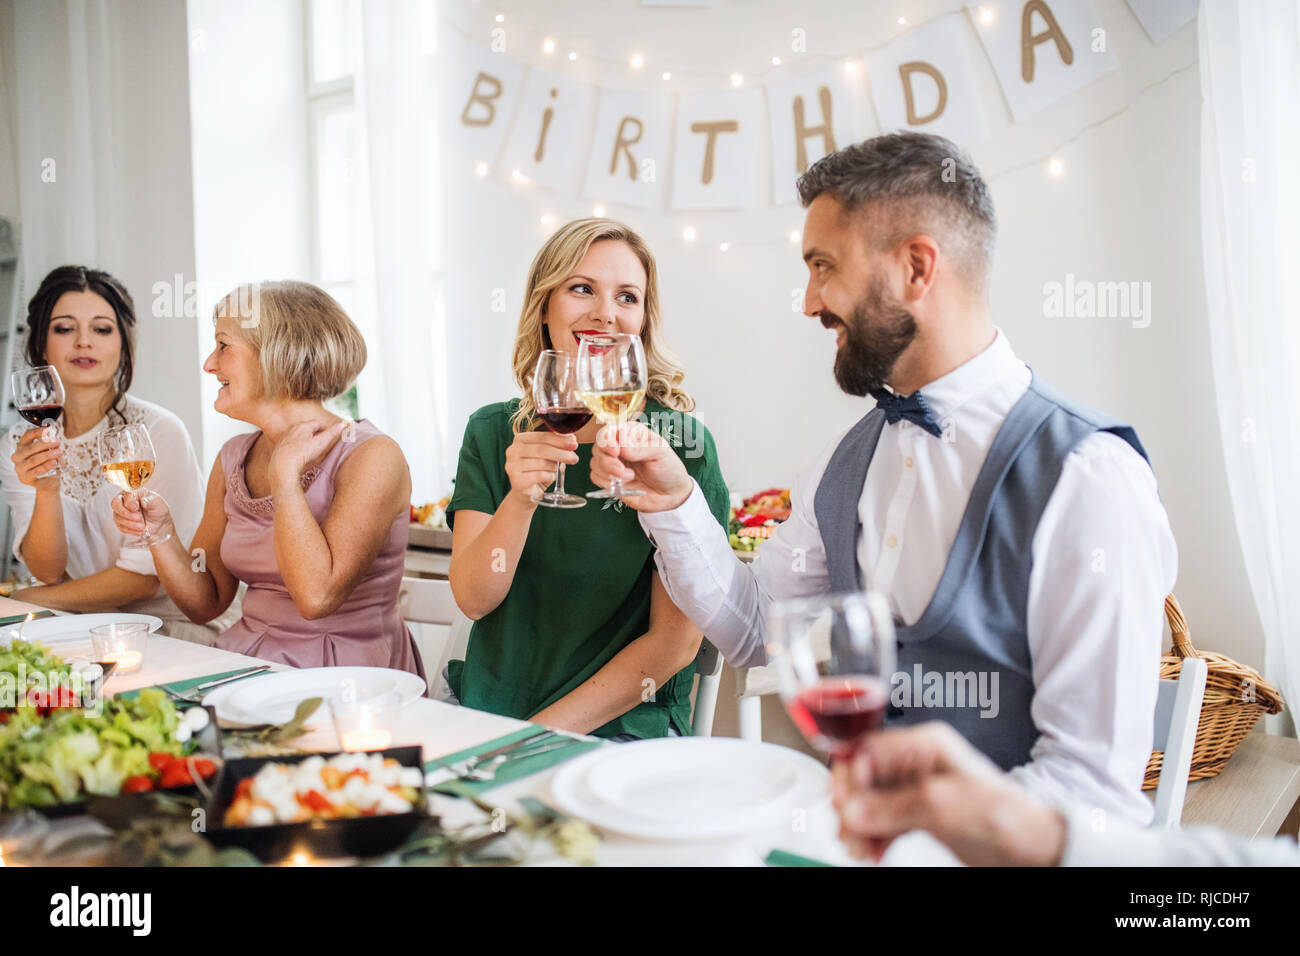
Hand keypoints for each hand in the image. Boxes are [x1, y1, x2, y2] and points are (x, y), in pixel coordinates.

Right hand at [11, 426, 61, 491]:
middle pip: (30, 448)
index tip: (48, 429)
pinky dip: (45, 466)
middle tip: (57, 441)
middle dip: (45, 444)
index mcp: (22, 446)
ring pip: (33, 459)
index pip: (26, 436)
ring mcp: (19, 467)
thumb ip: (49, 446)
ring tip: (59, 452)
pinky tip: (54, 462)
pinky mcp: (24, 477)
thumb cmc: (46, 463)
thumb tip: (55, 440)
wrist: (46, 481)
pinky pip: (35, 471)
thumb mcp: (47, 451)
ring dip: (47, 455)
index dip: (37, 432)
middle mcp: (17, 456)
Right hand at [110, 489, 175, 541]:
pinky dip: (131, 530)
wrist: (160, 522)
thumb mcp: (158, 502)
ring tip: (143, 526)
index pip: (125, 495)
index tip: (137, 507)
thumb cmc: (158, 509)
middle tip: (139, 517)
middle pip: (115, 504)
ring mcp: (121, 512)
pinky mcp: (121, 523)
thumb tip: (143, 501)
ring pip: (117, 517)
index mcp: (133, 492)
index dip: (129, 502)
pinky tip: (140, 531)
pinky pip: (121, 527)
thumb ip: (151, 500)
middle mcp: (124, 501)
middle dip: (126, 513)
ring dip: (130, 523)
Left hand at [268, 419, 348, 491]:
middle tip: (323, 441)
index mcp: (303, 426)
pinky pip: (292, 442)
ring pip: (299, 435)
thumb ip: (332, 433)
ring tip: (313, 447)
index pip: (318, 423)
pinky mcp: (280, 446)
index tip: (331, 433)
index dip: (326, 428)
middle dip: (316, 433)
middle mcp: (293, 428)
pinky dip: (298, 445)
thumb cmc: (302, 454)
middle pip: (308, 428)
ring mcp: (285, 437)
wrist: (282, 466)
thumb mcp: (321, 444)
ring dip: (307, 439)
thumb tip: (343, 424)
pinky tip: (300, 453)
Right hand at [504, 431, 577, 505]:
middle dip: (561, 453)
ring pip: (541, 463)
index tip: (574, 443)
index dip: (559, 440)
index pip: (542, 436)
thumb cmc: (538, 470)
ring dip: (555, 467)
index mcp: (520, 439)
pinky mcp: (517, 480)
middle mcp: (513, 450)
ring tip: (558, 469)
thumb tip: (572, 439)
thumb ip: (557, 446)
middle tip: (574, 458)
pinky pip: (540, 475)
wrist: (526, 492)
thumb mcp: (548, 456)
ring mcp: (512, 465)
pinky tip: (551, 477)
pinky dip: (550, 476)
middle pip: (541, 449)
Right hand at [588, 420, 691, 512]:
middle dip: (607, 461)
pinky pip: (595, 477)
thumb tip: (621, 444)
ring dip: (608, 473)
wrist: (671, 494)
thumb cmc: (669, 468)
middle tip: (622, 470)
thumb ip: (640, 448)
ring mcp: (613, 462)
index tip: (616, 451)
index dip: (608, 440)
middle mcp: (618, 446)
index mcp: (630, 433)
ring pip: (595, 462)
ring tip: (629, 477)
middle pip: (598, 447)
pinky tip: (622, 484)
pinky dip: (605, 481)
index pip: (609, 430)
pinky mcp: (609, 479)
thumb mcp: (660, 452)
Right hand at [830, 722, 1067, 866]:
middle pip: (862, 777)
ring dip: (858, 825)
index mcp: (924, 745)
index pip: (866, 750)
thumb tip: (850, 809)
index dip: (848, 777)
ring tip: (859, 848)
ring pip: (867, 802)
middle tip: (849, 831)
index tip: (843, 806)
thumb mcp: (943, 806)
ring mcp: (916, 789)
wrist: (1034, 849)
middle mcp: (916, 763)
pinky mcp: (919, 814)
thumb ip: (892, 806)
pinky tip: (872, 851)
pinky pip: (881, 820)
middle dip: (850, 806)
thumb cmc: (1006, 817)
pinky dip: (871, 836)